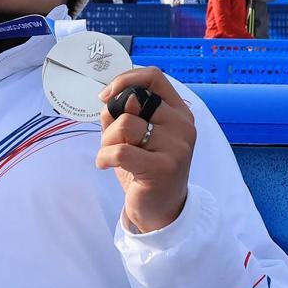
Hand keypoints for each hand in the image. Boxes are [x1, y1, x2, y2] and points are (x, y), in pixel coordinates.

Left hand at [95, 67, 195, 233]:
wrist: (160, 210)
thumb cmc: (144, 168)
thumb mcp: (134, 136)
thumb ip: (123, 113)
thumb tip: (109, 98)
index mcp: (178, 112)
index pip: (154, 77)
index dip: (125, 80)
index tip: (106, 96)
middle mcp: (183, 125)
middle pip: (133, 102)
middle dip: (111, 122)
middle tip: (111, 141)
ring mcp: (177, 146)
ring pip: (125, 125)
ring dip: (107, 141)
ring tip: (112, 156)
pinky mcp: (164, 167)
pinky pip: (121, 150)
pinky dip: (104, 157)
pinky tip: (105, 165)